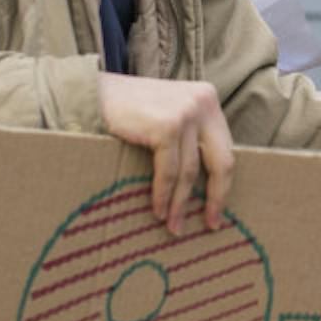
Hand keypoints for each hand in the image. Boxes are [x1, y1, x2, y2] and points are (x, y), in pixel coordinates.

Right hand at [98, 73, 233, 234]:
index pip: (226, 149)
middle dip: (216, 197)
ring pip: (190, 171)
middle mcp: (203, 103)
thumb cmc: (131, 111)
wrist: (94, 95)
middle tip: (210, 224)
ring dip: (181, 203)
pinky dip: (163, 194)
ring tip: (174, 225)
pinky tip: (158, 210)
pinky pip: (169, 172)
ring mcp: (186, 113)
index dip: (223, 183)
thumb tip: (206, 184)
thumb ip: (190, 134)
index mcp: (209, 100)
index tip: (217, 210)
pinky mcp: (166, 126)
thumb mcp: (171, 113)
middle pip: (221, 161)